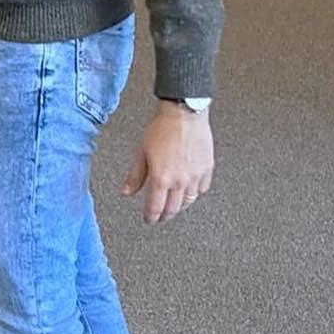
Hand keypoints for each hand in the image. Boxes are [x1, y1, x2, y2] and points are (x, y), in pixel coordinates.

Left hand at [122, 103, 213, 223]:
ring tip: (173, 206)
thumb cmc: (162, 128)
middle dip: (164, 215)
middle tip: (160, 216)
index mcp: (161, 178)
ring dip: (179, 207)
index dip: (151, 217)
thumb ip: (135, 176)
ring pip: (189, 202)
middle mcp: (180, 180)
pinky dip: (195, 194)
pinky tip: (190, 191)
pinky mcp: (207, 169)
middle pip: (173, 209)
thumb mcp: (141, 152)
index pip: (155, 208)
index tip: (149, 220)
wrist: (183, 114)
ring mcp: (195, 176)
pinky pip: (202, 189)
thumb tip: (127, 192)